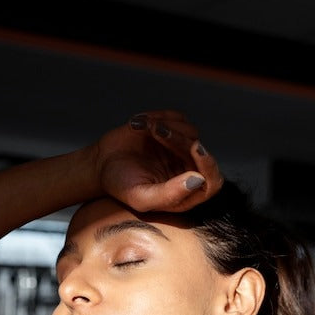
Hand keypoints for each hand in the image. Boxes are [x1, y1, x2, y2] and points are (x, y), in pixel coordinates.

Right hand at [93, 110, 222, 212]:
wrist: (101, 164)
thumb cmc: (121, 185)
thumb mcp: (141, 197)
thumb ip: (170, 195)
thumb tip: (198, 181)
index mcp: (186, 192)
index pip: (212, 182)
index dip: (209, 166)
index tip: (197, 150)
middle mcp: (188, 170)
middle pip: (200, 152)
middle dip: (180, 140)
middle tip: (157, 132)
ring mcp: (182, 149)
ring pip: (190, 132)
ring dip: (167, 126)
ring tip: (144, 127)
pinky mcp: (173, 130)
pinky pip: (177, 118)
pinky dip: (159, 117)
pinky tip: (139, 125)